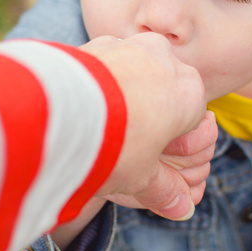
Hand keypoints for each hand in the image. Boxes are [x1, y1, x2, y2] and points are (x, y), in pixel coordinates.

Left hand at [80, 33, 214, 220]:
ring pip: (134, 74)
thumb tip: (182, 209)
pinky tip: (83, 107)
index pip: (193, 119)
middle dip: (149, 118)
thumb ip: (166, 190)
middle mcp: (165, 59)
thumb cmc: (113, 146)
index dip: (174, 145)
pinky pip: (105, 64)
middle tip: (122, 146)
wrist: (59, 113)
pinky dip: (99, 82)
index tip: (151, 161)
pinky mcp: (97, 41)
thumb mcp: (142, 177)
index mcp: (190, 92)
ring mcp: (130, 46)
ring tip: (100, 127)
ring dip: (123, 97)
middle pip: (164, 92)